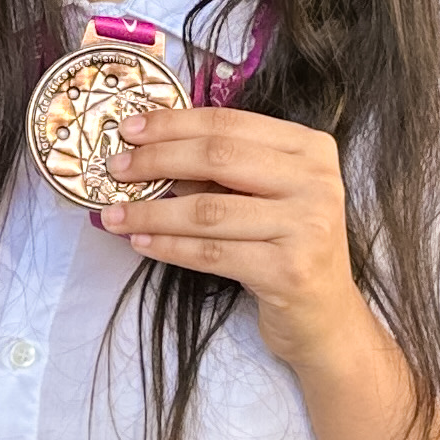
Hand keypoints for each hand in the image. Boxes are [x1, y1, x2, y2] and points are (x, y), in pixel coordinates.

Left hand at [97, 106, 375, 370]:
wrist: (325, 315)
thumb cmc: (286, 246)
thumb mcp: (261, 197)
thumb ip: (217, 171)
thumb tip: (145, 151)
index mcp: (309, 148)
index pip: (229, 123)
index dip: (173, 124)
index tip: (129, 130)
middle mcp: (316, 181)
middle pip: (218, 157)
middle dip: (157, 161)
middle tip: (116, 169)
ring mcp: (308, 226)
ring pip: (208, 211)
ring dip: (152, 212)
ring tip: (114, 215)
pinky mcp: (290, 270)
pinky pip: (213, 253)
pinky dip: (170, 247)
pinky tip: (142, 243)